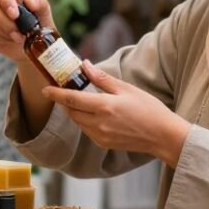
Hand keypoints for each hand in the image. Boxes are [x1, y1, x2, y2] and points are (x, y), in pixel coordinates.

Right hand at [0, 0, 55, 63]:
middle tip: (19, 34)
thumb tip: (30, 1)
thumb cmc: (39, 23)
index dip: (5, 0)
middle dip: (4, 22)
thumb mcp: (44, 11)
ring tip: (17, 38)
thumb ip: (39, 3)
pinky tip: (6, 40)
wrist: (34, 44)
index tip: (15, 15)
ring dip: (1, 32)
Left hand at [43, 62, 190, 166]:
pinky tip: (92, 113)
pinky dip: (84, 120)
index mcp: (104, 107)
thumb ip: (102, 79)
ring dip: (74, 111)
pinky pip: (86, 130)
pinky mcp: (103, 143)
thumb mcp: (127, 89)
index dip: (55, 94)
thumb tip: (85, 65)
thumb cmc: (149, 109)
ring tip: (78, 99)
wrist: (163, 136)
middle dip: (65, 101)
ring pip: (78, 122)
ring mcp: (100, 136)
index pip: (71, 99)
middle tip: (62, 89)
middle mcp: (98, 123)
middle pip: (71, 111)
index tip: (45, 88)